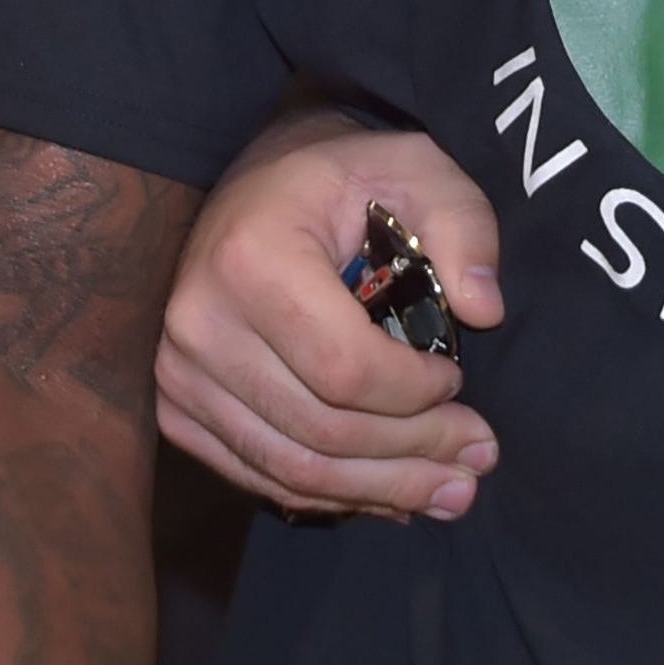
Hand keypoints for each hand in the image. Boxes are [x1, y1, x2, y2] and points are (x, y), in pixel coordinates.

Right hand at [157, 111, 504, 520]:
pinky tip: (389, 495)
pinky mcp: (177, 408)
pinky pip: (259, 475)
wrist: (259, 187)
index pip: (344, 369)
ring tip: (451, 492)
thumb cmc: (344, 180)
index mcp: (252, 258)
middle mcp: (199, 323)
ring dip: (380, 491)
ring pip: (292, 468)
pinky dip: (330, 495)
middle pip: (321, 430)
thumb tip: (486, 310)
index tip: (461, 383)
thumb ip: (464, 226)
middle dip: (413, 456)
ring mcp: (179, 373)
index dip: (414, 395)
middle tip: (479, 461)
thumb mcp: (416, 170)